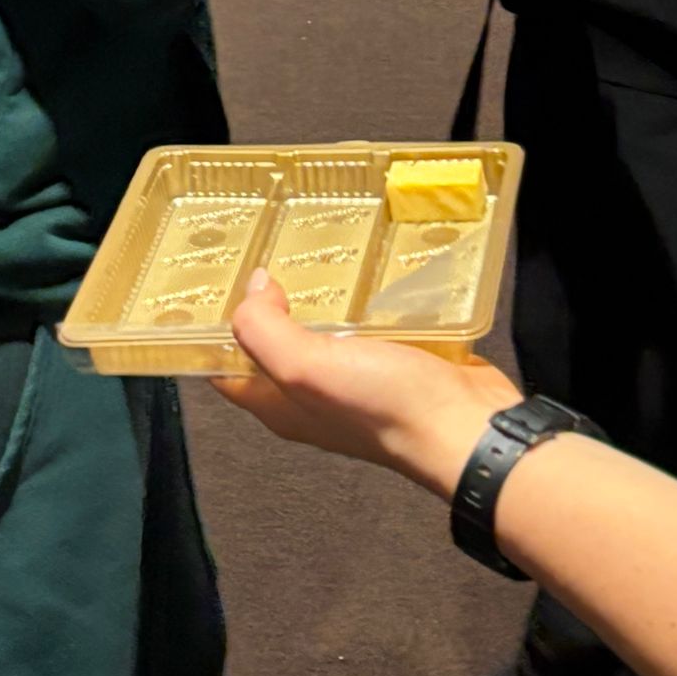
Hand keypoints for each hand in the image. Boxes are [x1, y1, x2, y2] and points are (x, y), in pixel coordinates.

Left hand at [215, 271, 520, 499]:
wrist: (466, 426)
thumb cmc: (389, 410)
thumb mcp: (308, 369)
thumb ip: (266, 331)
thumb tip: (252, 290)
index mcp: (282, 404)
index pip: (227, 368)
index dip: (212, 330)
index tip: (210, 285)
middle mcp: (314, 394)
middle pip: (273, 343)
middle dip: (264, 300)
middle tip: (262, 251)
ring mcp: (355, 378)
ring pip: (322, 327)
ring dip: (316, 292)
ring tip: (310, 248)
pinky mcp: (394, 360)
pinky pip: (366, 322)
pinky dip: (360, 295)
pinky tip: (363, 266)